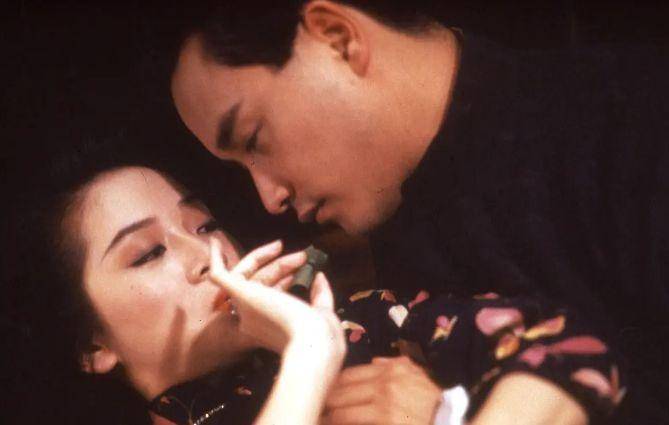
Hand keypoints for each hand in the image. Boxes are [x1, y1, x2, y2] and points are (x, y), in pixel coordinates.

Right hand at [210, 239, 344, 357]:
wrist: (312, 344)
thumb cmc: (320, 335)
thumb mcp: (322, 313)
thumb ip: (319, 295)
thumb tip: (317, 275)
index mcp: (268, 328)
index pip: (269, 297)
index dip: (283, 280)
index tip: (303, 268)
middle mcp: (250, 318)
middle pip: (258, 283)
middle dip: (279, 267)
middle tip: (302, 256)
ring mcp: (242, 306)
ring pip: (243, 275)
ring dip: (260, 257)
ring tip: (281, 245)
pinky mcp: (239, 293)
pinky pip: (219, 275)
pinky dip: (215, 259)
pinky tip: (215, 242)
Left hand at [323, 356, 441, 424]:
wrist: (450, 418)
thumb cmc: (434, 398)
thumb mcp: (416, 373)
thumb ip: (395, 365)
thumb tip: (375, 363)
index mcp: (390, 370)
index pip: (348, 375)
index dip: (332, 385)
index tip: (322, 392)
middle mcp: (384, 385)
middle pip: (340, 393)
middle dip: (325, 402)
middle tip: (315, 408)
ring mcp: (384, 406)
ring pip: (343, 414)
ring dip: (329, 419)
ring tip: (320, 421)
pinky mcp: (386, 422)